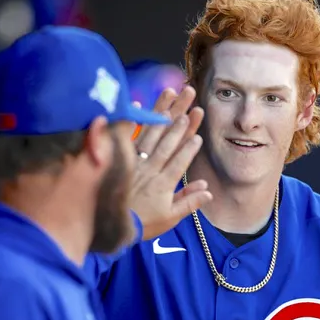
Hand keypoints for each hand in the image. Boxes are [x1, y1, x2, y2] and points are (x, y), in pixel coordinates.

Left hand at [130, 86, 211, 239]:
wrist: (112, 225)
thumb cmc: (144, 223)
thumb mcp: (170, 218)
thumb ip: (189, 202)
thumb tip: (207, 190)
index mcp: (164, 183)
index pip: (180, 161)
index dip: (189, 148)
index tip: (198, 134)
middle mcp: (150, 169)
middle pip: (168, 141)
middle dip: (181, 120)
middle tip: (191, 102)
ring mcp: (134, 161)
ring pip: (151, 133)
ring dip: (163, 112)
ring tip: (173, 95)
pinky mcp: (121, 158)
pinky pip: (128, 135)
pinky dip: (134, 118)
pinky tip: (139, 103)